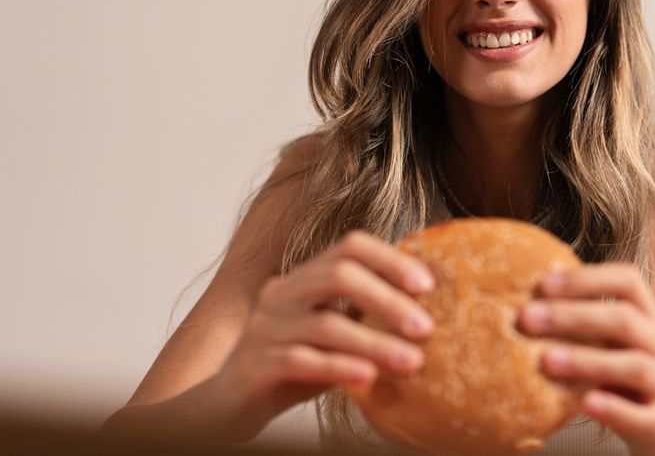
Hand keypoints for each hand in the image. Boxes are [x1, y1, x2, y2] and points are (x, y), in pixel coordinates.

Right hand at [213, 231, 435, 440]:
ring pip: (325, 325)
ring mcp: (263, 328)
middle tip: (426, 328)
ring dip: (375, 343)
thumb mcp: (333, 337)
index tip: (427, 285)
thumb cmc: (292, 370)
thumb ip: (365, 319)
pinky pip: (301, 361)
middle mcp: (280, 294)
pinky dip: (340, 367)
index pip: (348, 247)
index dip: (390, 260)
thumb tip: (427, 314)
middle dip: (388, 300)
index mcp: (302, 279)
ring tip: (412, 362)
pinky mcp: (253, 365)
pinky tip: (369, 377)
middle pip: (339, 276)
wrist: (226, 409)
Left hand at [518, 263, 654, 455]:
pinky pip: (643, 416)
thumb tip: (532, 302)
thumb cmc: (627, 382)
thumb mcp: (612, 348)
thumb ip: (585, 326)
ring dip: (587, 361)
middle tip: (528, 318)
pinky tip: (585, 403)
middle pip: (626, 320)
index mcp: (653, 319)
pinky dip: (613, 409)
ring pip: (636, 366)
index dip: (586, 279)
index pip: (627, 281)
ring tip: (547, 360)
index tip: (542, 284)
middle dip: (573, 316)